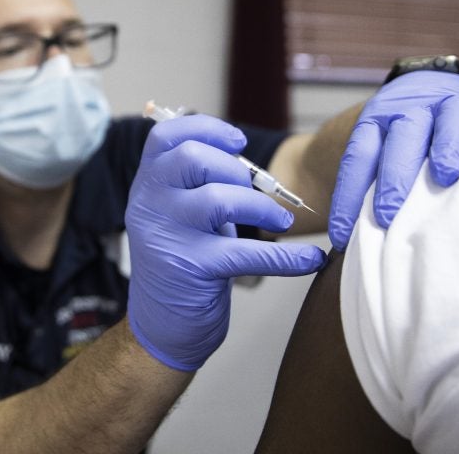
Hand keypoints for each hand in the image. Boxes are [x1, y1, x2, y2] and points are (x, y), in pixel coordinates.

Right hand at [126, 114, 325, 370]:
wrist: (162, 329)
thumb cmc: (182, 264)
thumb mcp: (178, 215)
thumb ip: (199, 184)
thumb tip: (249, 163)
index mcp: (147, 186)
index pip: (165, 136)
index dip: (206, 128)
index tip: (238, 142)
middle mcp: (150, 206)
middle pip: (192, 159)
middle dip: (237, 170)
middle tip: (258, 192)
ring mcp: (168, 237)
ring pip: (219, 199)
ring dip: (262, 207)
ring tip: (282, 222)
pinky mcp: (192, 269)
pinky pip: (249, 253)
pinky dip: (288, 257)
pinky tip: (310, 260)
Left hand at [328, 71, 458, 250]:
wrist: (419, 90)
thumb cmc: (397, 144)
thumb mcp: (376, 158)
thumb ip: (369, 190)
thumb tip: (353, 246)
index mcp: (377, 123)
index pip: (358, 158)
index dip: (348, 196)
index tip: (343, 236)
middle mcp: (411, 109)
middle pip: (401, 137)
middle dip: (393, 176)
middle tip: (388, 213)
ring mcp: (448, 103)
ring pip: (450, 116)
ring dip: (448, 144)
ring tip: (448, 173)